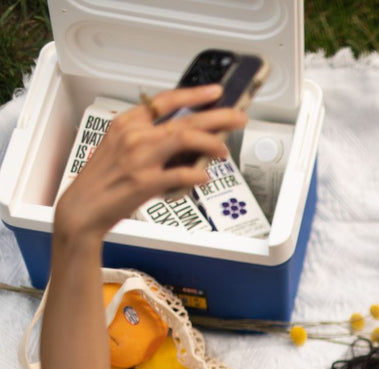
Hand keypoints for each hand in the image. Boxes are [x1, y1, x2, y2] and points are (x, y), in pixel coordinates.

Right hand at [54, 85, 246, 238]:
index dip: (194, 94)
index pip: (165, 101)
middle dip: (217, 116)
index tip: (215, 92)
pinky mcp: (145, 182)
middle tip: (237, 117)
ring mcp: (140, 158)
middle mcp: (134, 136)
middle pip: (184, 119)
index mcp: (127, 123)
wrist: (83, 208)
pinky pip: (181, 174)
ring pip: (185, 139)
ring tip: (224, 149)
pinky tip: (204, 177)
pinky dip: (197, 175)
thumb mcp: (120, 149)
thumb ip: (150, 140)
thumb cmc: (104, 181)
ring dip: (211, 143)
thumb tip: (187, 142)